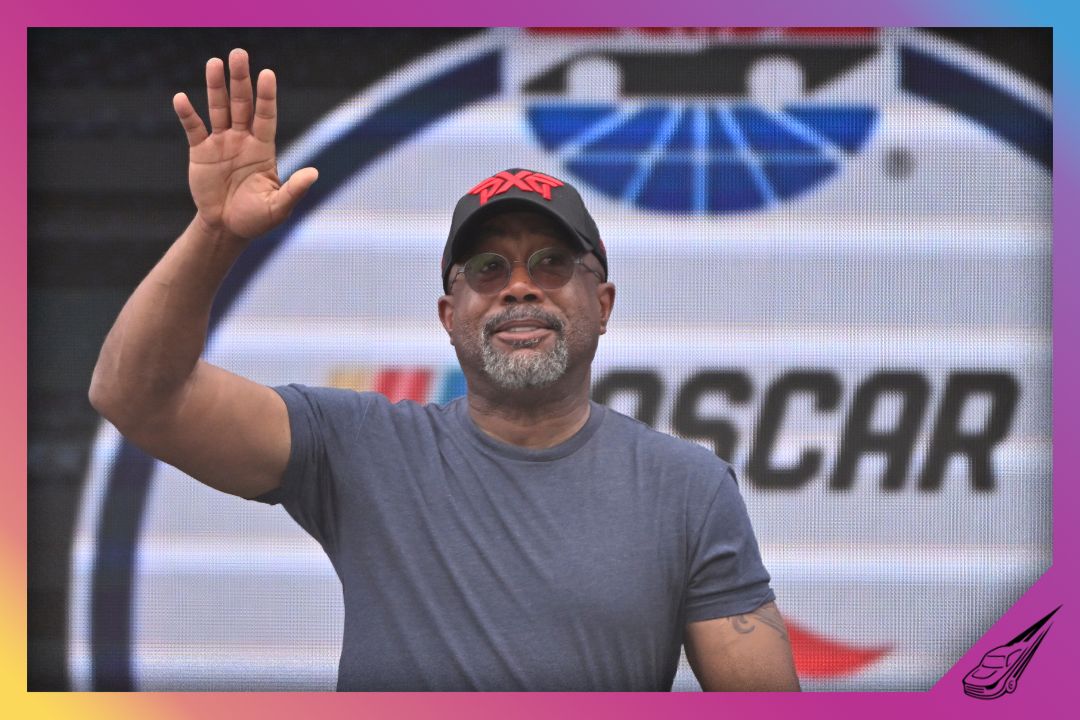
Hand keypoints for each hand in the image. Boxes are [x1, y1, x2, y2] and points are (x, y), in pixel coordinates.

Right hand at [172, 48, 317, 241]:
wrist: (226, 229)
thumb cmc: (256, 218)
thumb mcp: (278, 207)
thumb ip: (294, 190)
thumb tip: (314, 173)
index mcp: (263, 148)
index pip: (266, 116)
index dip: (266, 96)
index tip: (268, 74)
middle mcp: (243, 139)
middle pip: (242, 104)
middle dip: (240, 80)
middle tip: (238, 53)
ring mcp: (221, 143)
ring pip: (218, 108)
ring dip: (215, 86)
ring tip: (214, 62)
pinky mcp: (200, 152)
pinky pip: (194, 128)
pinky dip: (187, 114)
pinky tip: (181, 98)